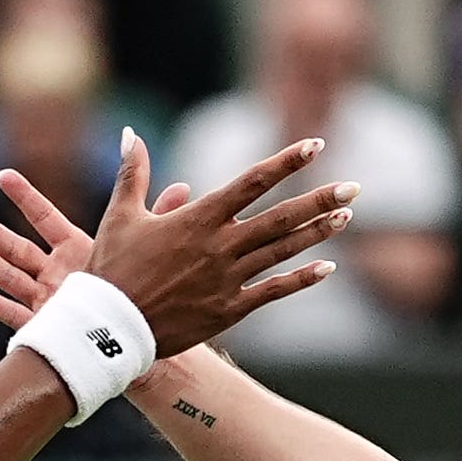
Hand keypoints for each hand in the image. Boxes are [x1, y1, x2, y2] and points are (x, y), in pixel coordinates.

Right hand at [0, 132, 355, 362]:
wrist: (107, 329)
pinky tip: (326, 269)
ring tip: (347, 216)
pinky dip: (300, 279)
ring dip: (317, 233)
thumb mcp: (120, 215)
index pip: (252, 181)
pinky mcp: (228, 311)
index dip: (286, 163)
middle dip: (319, 198)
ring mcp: (228, 280)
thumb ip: (133, 171)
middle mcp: (219, 246)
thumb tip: (130, 131)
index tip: (315, 147)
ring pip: (282, 251)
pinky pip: (272, 292)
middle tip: (354, 186)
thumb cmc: (111, 270)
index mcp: (198, 218)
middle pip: (280, 217)